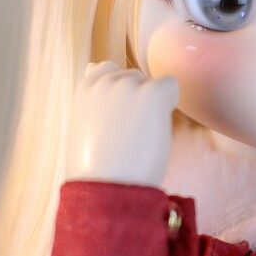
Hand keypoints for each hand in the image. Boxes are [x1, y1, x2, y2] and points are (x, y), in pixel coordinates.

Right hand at [66, 61, 178, 186]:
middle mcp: (104, 80)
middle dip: (137, 101)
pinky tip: (156, 128)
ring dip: (153, 106)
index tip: (117, 121)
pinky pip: (172, 85)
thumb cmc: (98, 168)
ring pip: (152, 84)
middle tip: (128, 136)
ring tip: (138, 136)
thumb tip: (93, 66)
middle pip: (134, 78)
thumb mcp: (84, 125)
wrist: (108, 189)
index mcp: (84, 88)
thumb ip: (92, 97)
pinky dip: (170, 104)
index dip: (120, 96)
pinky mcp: (151, 94)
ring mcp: (127, 85)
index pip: (108, 69)